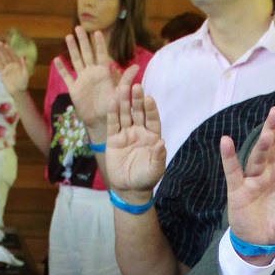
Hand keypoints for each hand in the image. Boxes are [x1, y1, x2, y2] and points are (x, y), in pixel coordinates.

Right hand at [0, 41, 30, 97]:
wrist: (18, 92)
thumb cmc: (23, 83)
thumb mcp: (25, 74)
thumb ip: (24, 65)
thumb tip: (23, 56)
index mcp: (18, 64)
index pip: (13, 55)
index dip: (10, 50)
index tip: (6, 45)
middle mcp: (12, 65)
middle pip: (7, 55)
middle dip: (3, 49)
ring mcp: (7, 68)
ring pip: (3, 59)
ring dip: (0, 52)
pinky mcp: (3, 72)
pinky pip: (0, 64)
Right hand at [58, 29, 121, 131]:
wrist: (101, 121)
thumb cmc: (112, 107)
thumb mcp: (120, 92)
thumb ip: (126, 79)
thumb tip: (137, 66)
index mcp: (103, 72)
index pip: (101, 54)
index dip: (99, 43)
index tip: (97, 31)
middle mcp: (92, 73)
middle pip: (86, 53)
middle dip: (83, 40)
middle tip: (79, 27)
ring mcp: (82, 79)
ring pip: (76, 60)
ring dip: (72, 49)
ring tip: (68, 37)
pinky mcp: (74, 88)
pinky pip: (67, 77)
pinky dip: (61, 69)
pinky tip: (56, 59)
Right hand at [101, 76, 165, 199]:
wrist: (129, 188)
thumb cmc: (146, 178)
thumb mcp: (155, 169)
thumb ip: (159, 156)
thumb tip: (161, 142)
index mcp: (152, 136)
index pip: (152, 119)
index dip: (151, 109)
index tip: (149, 98)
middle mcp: (139, 132)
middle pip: (138, 112)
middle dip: (137, 100)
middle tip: (136, 86)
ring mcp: (126, 134)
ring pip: (125, 115)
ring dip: (124, 102)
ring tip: (123, 88)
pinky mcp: (113, 139)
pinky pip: (113, 124)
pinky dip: (112, 113)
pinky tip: (113, 101)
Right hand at [220, 105, 274, 258]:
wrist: (265, 242)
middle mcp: (269, 169)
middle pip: (272, 146)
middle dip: (274, 128)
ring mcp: (253, 178)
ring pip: (257, 157)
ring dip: (261, 144)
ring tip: (268, 130)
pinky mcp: (238, 190)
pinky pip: (233, 171)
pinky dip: (229, 157)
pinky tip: (225, 141)